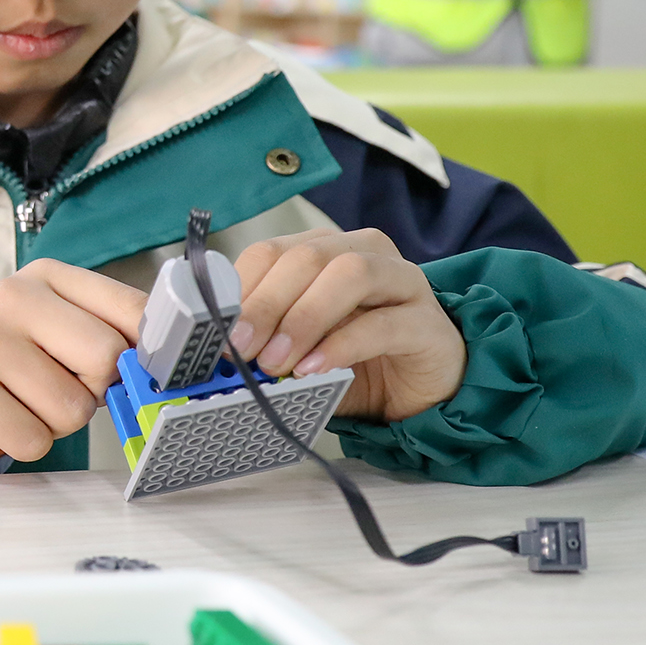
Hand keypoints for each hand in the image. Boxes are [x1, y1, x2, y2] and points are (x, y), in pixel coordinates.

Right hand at [0, 259, 144, 463]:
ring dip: (65, 419)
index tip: (147, 370)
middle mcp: (13, 299)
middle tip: (70, 380)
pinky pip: (34, 440)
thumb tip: (171, 364)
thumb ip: (117, 326)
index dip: (150, 349)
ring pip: (72, 410)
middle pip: (106, 359)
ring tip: (37, 397)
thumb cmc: (26, 342)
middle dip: (98, 385)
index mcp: (50, 275)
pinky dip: (34, 439)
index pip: (130, 309)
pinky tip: (15, 414)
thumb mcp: (66, 314)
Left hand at [228, 228, 465, 422]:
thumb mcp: (301, 348)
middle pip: (307, 258)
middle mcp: (364, 253)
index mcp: (324, 251)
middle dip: (266, 304)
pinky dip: (341, 345)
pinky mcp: (427, 321)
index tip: (217, 331)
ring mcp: (402, 282)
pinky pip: (382, 323)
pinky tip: (315, 368)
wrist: (424, 393)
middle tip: (243, 350)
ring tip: (277, 361)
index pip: (272, 251)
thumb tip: (221, 352)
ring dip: (303, 318)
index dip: (241, 289)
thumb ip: (267, 341)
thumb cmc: (357, 363)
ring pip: (349, 274)